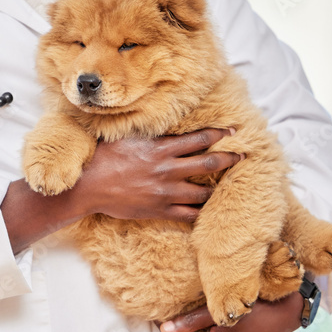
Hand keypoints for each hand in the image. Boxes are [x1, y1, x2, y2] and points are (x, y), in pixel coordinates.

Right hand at [73, 128, 242, 223]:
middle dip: (229, 158)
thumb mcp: (127, 136)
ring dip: (217, 189)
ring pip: (203, 192)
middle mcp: (168, 169)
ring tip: (227, 187)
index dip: (219, 133)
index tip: (232, 130)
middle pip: (209, 163)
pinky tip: (208, 211)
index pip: (199, 138)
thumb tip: (157, 116)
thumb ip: (148, 132)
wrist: (89, 186)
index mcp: (162, 148)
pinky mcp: (159, 210)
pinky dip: (200, 212)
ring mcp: (165, 192)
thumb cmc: (103, 157)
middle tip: (243, 155)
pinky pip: (188, 214)